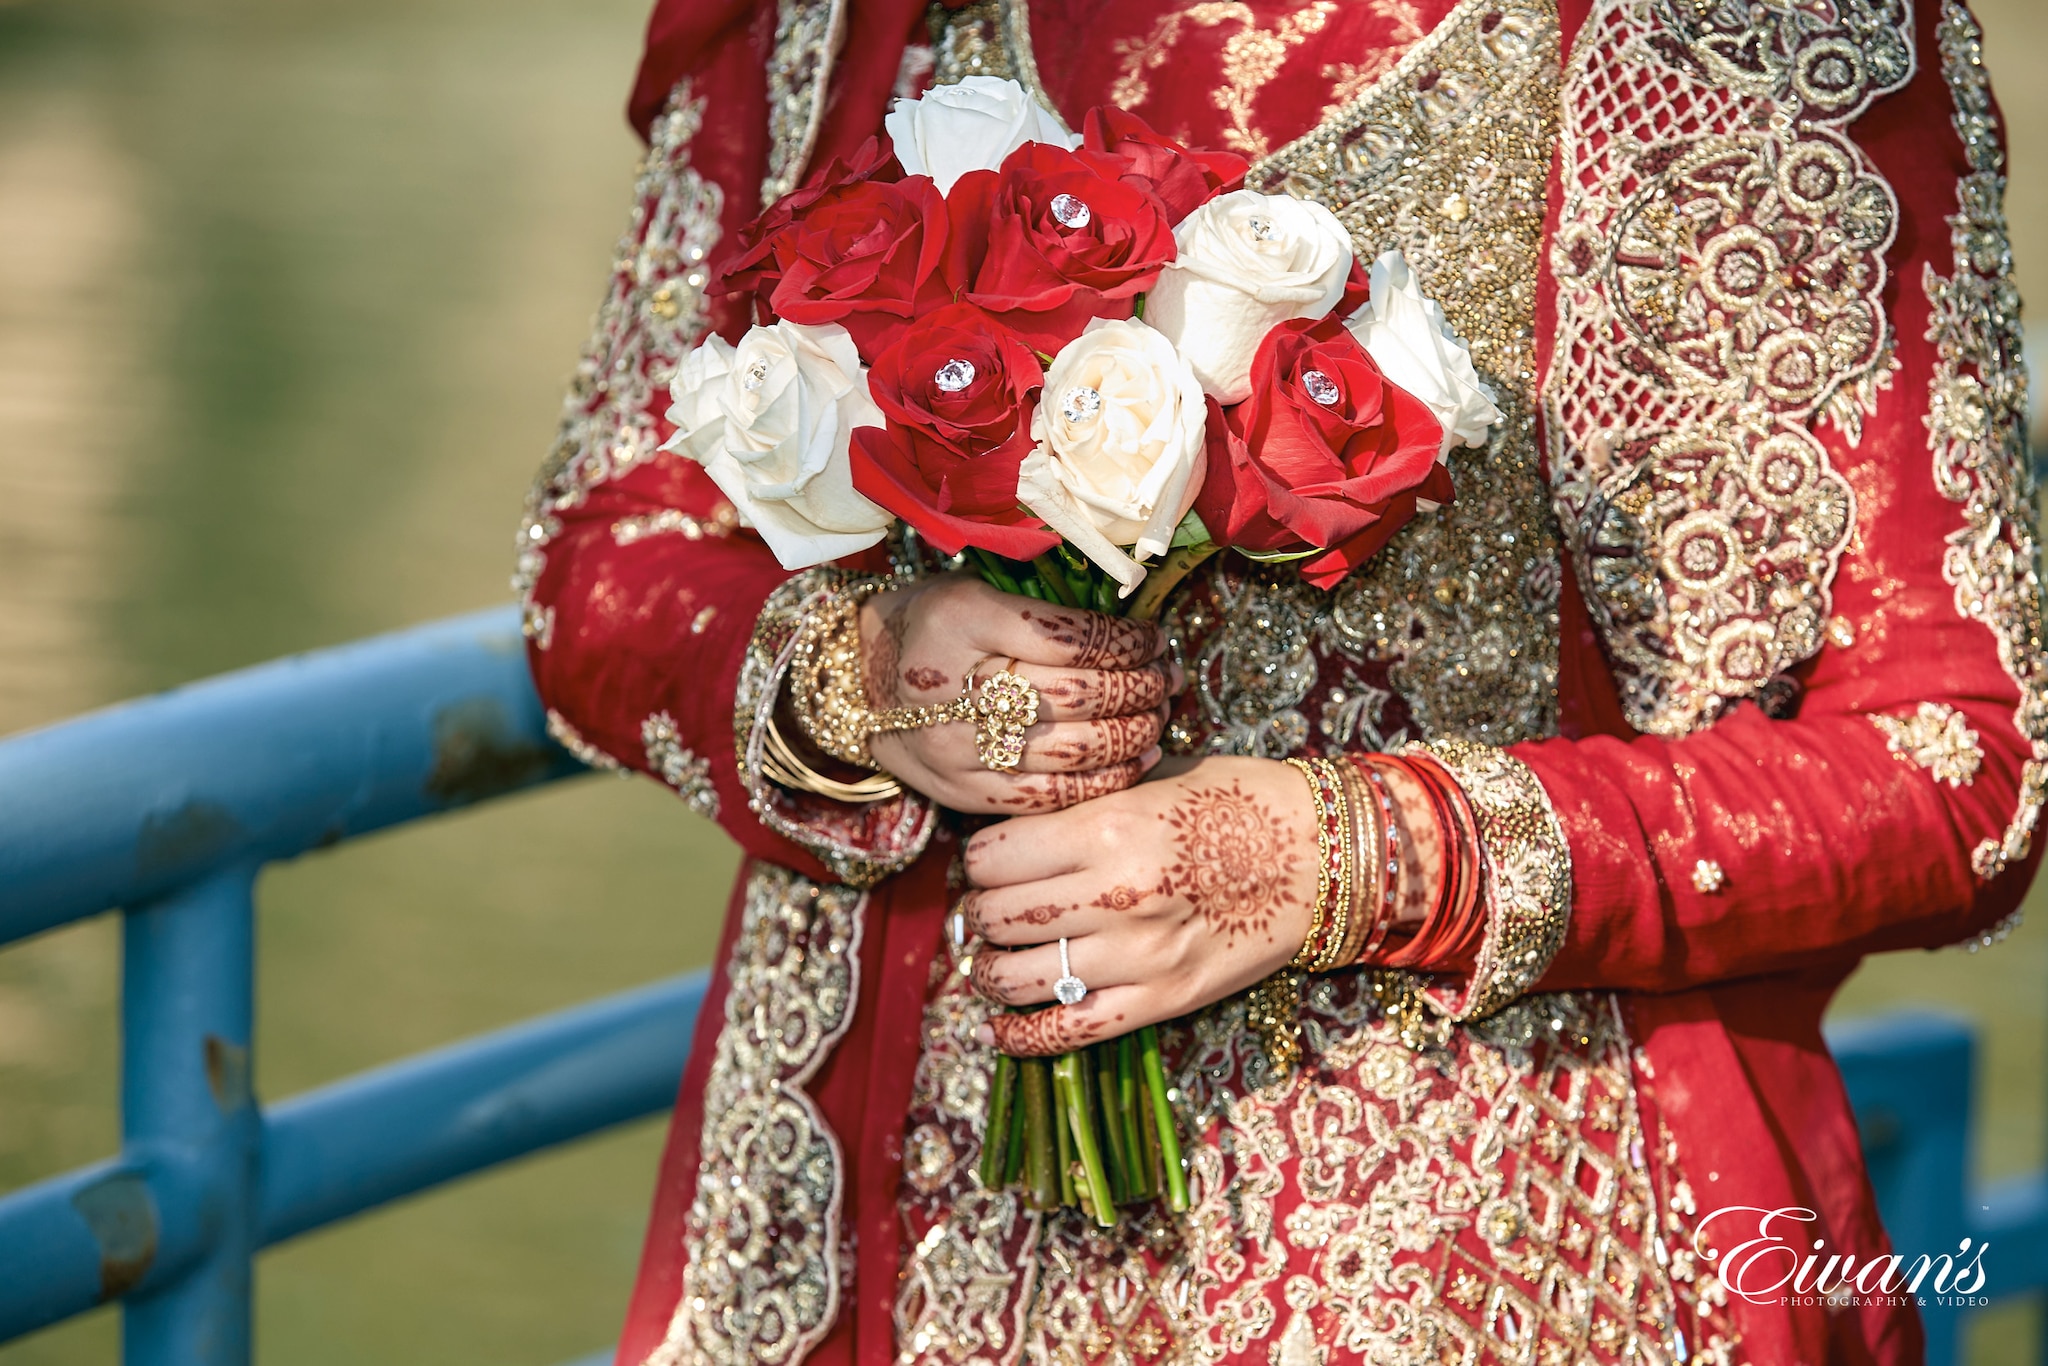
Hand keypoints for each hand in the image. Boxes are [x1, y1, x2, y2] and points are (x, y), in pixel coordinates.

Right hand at [863, 574, 1176, 813]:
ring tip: (1158, 714)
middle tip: (1168, 677)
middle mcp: (956, 686)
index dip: (1127, 641)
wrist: (856, 681)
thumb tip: (1135, 625)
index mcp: (962, 620)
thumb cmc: (931, 625)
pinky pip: (1049, 797)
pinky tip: (1134, 759)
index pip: (1071, 637)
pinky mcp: (962, 792)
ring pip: (1074, 750)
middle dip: (1141, 686)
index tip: (1154, 638)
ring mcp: (957, 747)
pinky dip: (1104, 781)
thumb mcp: (976, 589)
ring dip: (1134, 733)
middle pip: (1079, 696)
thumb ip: (1046, 605)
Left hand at [959, 756, 1320, 1053]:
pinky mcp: (1164, 1000)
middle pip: (998, 916)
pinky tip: (1002, 1028)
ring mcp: (1139, 956)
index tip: (985, 861)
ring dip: (990, 972)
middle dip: (979, 913)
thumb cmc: (1242, 802)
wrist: (1326, 855)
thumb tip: (1017, 824)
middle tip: (986, 908)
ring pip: (1019, 978)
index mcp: (1108, 827)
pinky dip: (1023, 1036)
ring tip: (992, 960)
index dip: (978, 859)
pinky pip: (1071, 1031)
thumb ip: (1086, 800)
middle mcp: (1115, 895)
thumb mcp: (1156, 778)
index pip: (992, 856)